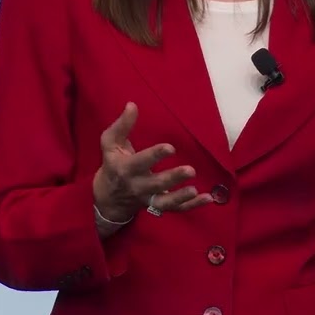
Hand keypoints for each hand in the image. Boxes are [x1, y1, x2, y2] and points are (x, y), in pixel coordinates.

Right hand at [92, 102, 211, 221]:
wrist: (107, 198)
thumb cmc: (112, 164)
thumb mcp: (110, 143)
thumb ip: (122, 125)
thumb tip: (132, 105)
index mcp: (126, 168)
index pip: (141, 162)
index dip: (155, 155)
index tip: (170, 148)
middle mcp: (138, 185)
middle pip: (156, 184)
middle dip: (173, 178)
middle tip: (191, 170)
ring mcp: (149, 199)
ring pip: (165, 201)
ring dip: (181, 196)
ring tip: (195, 189)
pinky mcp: (158, 206)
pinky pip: (176, 209)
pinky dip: (192, 206)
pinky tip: (207, 198)